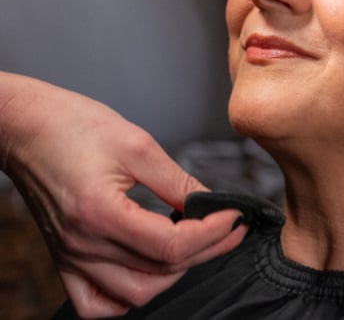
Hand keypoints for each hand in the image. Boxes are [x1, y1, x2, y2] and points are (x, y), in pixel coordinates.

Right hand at [0, 74, 246, 317]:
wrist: (24, 126)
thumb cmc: (74, 125)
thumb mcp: (136, 144)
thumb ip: (177, 180)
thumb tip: (211, 202)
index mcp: (101, 213)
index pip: (171, 245)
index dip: (212, 234)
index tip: (235, 216)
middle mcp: (82, 245)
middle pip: (159, 271)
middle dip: (206, 251)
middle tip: (230, 228)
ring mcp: (70, 257)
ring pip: (134, 294)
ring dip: (173, 274)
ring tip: (196, 243)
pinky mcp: (64, 258)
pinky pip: (96, 303)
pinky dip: (129, 295)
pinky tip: (150, 271)